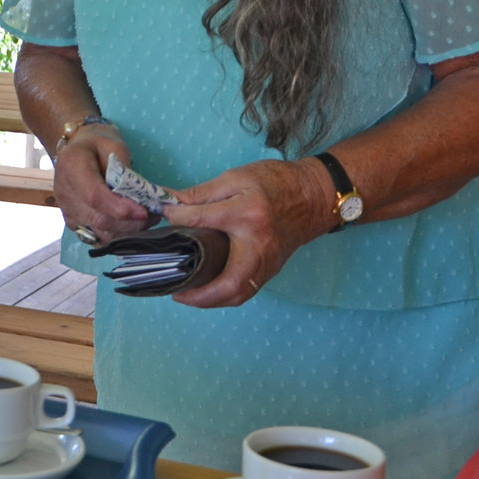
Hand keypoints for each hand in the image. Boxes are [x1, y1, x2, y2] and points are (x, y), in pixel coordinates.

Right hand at [51, 124, 150, 244]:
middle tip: (154, 216)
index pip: (95, 195)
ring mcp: (67, 210)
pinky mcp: (73, 222)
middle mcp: (64, 192)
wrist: (76, 150)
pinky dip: (116, 236)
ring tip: (146, 222)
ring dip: (126, 232)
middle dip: (130, 223)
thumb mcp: (113, 144)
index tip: (144, 212)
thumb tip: (137, 197)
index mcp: (71, 166)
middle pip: (99, 219)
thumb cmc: (97, 144)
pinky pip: (97, 237)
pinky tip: (131, 227)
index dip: (120, 208)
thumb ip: (123, 169)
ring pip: (99, 233)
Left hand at [160, 157, 332, 308]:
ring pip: (238, 294)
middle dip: (199, 295)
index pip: (202, 219)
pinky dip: (226, 296)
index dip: (177, 217)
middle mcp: (258, 244)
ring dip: (212, 301)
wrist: (314, 196)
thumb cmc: (275, 183)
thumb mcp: (236, 177)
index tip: (163, 215)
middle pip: (227, 283)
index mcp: (246, 214)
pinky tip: (210, 290)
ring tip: (189, 295)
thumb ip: (202, 192)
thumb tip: (171, 202)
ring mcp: (267, 261)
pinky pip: (247, 290)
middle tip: (176, 292)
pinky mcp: (272, 269)